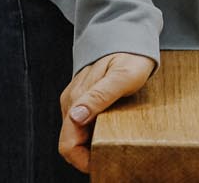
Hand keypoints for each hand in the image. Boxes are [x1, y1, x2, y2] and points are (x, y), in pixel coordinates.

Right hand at [57, 51, 154, 173]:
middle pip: (70, 142)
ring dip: (90, 145)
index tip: (102, 164)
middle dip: (87, 156)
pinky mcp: (81, 98)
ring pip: (76, 134)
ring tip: (113, 144)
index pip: (68, 144)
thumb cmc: (131, 55)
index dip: (82, 161)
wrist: (129, 34)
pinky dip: (92, 133)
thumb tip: (75, 117)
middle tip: (112, 157)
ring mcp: (75, 99)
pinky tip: (109, 129)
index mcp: (77, 100)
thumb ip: (100, 96)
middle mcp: (71, 101)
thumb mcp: (123, 77)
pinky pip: (81, 123)